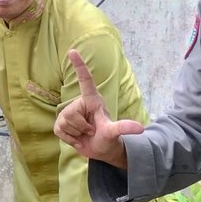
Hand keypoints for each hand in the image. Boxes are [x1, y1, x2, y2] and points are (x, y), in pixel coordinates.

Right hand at [53, 49, 141, 168]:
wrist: (99, 150)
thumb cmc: (108, 138)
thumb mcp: (114, 132)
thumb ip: (124, 128)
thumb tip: (141, 128)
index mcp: (92, 100)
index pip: (86, 81)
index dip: (79, 66)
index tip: (73, 51)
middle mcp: (79, 104)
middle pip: (72, 113)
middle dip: (82, 127)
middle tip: (91, 131)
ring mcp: (68, 114)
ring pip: (65, 122)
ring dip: (76, 133)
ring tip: (85, 134)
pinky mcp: (60, 125)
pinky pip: (60, 130)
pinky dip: (69, 139)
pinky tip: (77, 139)